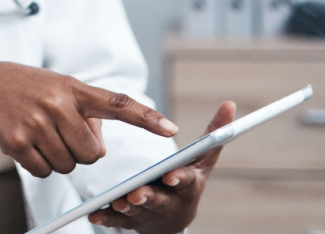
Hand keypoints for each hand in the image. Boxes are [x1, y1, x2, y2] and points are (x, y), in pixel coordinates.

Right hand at [0, 62, 178, 178]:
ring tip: (36, 134)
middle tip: (57, 135)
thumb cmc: (17, 86)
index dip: (146, 118)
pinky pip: (44, 171)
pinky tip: (22, 144)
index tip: (172, 129)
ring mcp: (37, 123)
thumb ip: (81, 110)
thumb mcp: (53, 86)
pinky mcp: (18, 141)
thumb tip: (97, 146)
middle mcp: (58, 104)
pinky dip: (37, 165)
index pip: (117, 103)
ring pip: (68, 166)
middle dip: (79, 153)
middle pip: (91, 154)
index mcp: (72, 87)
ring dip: (56, 159)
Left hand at [87, 101, 235, 232]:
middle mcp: (170, 202)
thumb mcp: (203, 159)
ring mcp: (150, 213)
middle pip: (160, 200)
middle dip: (149, 196)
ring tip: (118, 201)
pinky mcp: (132, 221)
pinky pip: (118, 221)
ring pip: (138, 211)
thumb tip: (230, 104)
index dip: (179, 179)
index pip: (186, 182)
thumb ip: (214, 133)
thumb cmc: (189, 178)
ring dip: (128, 207)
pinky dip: (106, 218)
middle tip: (137, 193)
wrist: (176, 217)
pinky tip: (95, 214)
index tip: (170, 175)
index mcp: (189, 185)